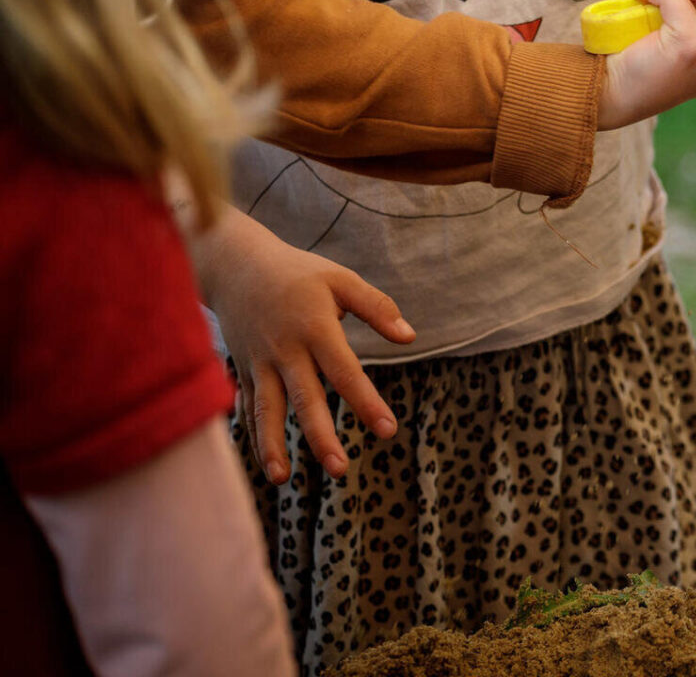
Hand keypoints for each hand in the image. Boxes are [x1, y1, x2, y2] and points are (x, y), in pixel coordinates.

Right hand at [199, 212, 413, 482]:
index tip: (388, 431)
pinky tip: (266, 465)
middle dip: (319, 436)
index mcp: (314, 328)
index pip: (345, 371)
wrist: (235, 265)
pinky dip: (253, 436)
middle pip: (303, 399)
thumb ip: (377, 307)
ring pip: (266, 410)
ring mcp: (259, 363)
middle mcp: (284, 351)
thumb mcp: (340, 279)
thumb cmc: (298, 274)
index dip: (366, 402)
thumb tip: (410, 337)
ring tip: (282, 480)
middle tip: (340, 470)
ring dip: (272, 445)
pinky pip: (247, 408)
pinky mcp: (243, 371)